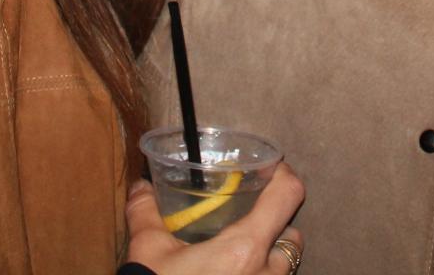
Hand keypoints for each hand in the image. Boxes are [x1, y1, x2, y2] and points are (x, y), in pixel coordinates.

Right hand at [125, 163, 305, 274]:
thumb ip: (146, 211)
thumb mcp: (148, 250)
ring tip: (237, 257)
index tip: (270, 169)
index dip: (283, 175)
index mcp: (245, 248)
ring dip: (269, 258)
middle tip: (247, 220)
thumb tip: (141, 186)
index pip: (288, 195)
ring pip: (284, 269)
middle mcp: (266, 274)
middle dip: (275, 227)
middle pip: (292, 237)